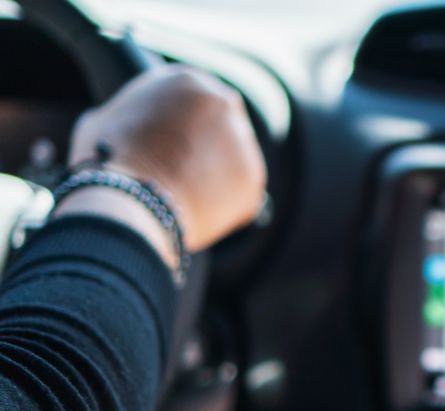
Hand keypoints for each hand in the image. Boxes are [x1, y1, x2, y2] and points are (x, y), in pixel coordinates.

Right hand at [63, 65, 265, 251]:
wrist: (130, 202)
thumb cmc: (109, 161)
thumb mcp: (104, 120)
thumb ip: (129, 115)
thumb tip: (126, 124)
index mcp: (187, 80)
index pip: (192, 97)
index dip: (182, 121)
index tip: (175, 140)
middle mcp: (223, 103)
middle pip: (219, 124)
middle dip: (206, 145)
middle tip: (185, 168)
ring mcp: (243, 141)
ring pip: (233, 158)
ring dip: (217, 174)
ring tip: (185, 194)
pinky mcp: (253, 178)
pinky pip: (241, 191)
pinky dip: (224, 203)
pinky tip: (198, 209)